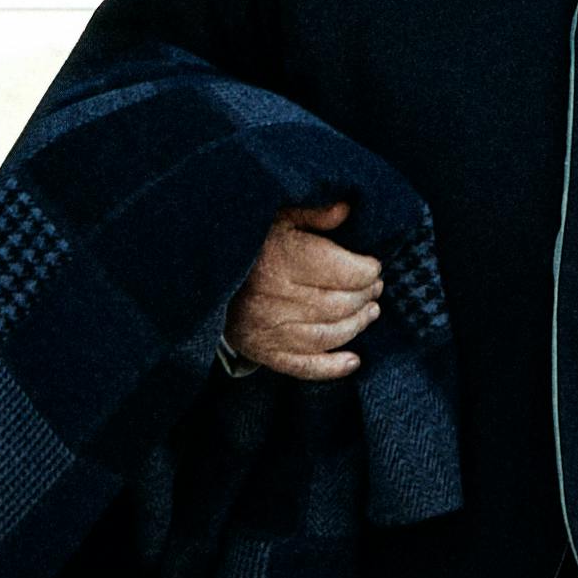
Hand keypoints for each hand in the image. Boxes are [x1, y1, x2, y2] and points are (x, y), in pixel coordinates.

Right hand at [224, 201, 384, 382]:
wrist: (201, 280)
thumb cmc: (246, 245)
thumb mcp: (274, 218)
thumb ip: (311, 214)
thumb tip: (346, 210)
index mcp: (281, 260)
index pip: (344, 271)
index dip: (367, 270)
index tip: (373, 266)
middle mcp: (275, 298)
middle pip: (340, 304)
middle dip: (365, 296)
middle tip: (375, 288)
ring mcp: (268, 329)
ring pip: (328, 335)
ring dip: (357, 325)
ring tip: (370, 313)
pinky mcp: (262, 351)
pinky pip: (304, 366)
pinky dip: (332, 367)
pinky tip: (354, 361)